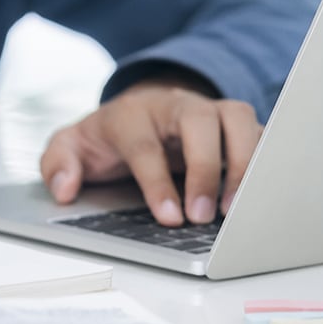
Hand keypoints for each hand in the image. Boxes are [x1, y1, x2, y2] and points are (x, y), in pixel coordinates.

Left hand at [40, 81, 261, 225]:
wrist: (137, 111)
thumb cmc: (107, 137)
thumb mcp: (70, 146)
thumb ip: (58, 163)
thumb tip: (64, 189)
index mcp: (132, 114)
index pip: (146, 145)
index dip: (158, 183)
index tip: (170, 218)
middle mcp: (175, 105)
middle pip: (201, 122)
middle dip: (206, 169)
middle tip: (203, 216)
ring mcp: (209, 110)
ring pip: (238, 120)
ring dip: (244, 163)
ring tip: (237, 209)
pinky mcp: (234, 125)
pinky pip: (260, 134)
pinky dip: (265, 162)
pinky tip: (259, 196)